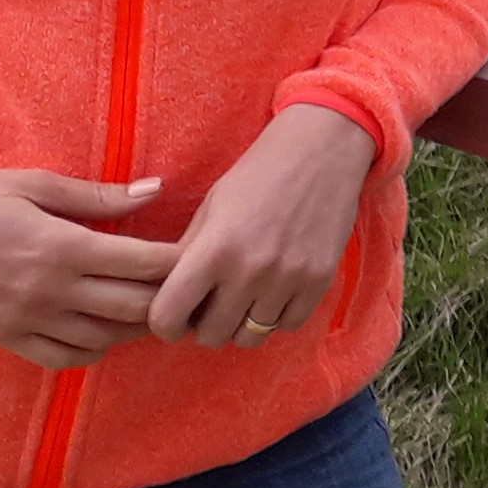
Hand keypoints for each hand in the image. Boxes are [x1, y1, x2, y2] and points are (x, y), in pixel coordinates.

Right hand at [0, 172, 178, 369]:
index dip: (179, 261)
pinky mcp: (6, 338)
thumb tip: (156, 191)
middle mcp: (47, 292)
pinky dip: (94, 348)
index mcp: (59, 247)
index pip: (142, 264)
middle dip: (167, 298)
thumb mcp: (33, 184)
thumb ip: (98, 196)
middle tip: (186, 285)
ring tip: (150, 305)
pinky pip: (64, 357)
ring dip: (134, 326)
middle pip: (133, 309)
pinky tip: (104, 327)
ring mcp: (26, 321)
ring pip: (104, 340)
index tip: (198, 253)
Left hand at [145, 106, 377, 351]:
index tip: (174, 313)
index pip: (168, 318)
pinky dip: (276, 316)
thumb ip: (188, 256)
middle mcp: (250, 270)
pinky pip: (286, 326)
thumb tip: (168, 300)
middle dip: (205, 323)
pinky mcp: (319, 282)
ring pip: (250, 337)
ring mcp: (288, 279)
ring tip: (244, 296)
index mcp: (213, 248)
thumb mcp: (211, 208)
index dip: (165, 322)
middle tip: (212, 301)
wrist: (322, 150)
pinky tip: (274, 291)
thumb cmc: (257, 175)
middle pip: (210, 336)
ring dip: (241, 322)